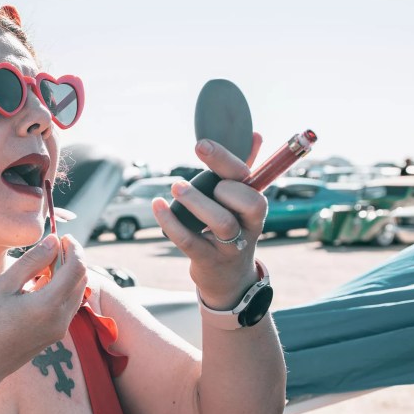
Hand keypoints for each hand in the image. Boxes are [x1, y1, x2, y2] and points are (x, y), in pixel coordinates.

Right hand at [0, 235, 87, 380]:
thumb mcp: (4, 285)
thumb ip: (32, 261)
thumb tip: (53, 240)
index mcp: (48, 305)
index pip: (77, 268)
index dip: (74, 248)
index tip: (62, 237)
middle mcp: (61, 318)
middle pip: (82, 279)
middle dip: (73, 258)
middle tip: (54, 246)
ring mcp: (62, 328)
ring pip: (78, 292)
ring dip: (69, 273)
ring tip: (45, 264)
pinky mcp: (58, 333)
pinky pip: (70, 304)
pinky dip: (64, 288)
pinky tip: (43, 283)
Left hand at [152, 133, 267, 308]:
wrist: (229, 279)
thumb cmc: (233, 230)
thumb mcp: (242, 202)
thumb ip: (246, 169)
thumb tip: (254, 134)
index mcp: (256, 204)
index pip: (248, 178)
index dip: (225, 159)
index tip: (200, 144)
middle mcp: (249, 225)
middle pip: (246, 201)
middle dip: (221, 184)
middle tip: (190, 176)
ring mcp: (231, 245)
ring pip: (221, 222)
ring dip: (197, 202)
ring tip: (176, 188)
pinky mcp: (208, 260)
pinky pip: (190, 241)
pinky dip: (171, 223)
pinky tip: (157, 205)